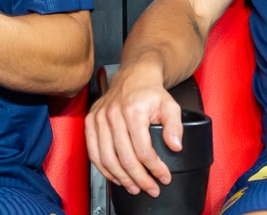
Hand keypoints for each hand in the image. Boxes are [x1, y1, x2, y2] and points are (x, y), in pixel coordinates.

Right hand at [85, 64, 183, 196]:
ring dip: (122, 178)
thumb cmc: (151, 92)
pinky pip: (94, 153)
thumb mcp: (171, 105)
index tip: (163, 177)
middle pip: (125, 158)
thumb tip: (175, 146)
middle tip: (150, 188)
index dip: (154, 168)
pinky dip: (104, 169)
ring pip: (108, 159)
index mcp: (134, 111)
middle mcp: (113, 115)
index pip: (143, 149)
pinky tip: (117, 177)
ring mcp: (99, 119)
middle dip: (139, 178)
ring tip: (135, 188)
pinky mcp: (91, 123)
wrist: (134, 76)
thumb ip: (175, 125)